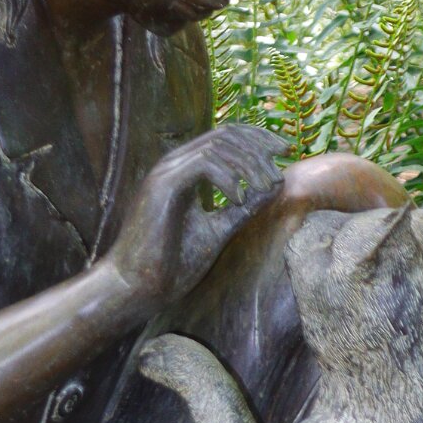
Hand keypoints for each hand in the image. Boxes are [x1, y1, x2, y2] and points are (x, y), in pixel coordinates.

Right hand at [107, 124, 286, 307]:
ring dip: (248, 164)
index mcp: (184, 171)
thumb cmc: (171, 264)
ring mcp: (165, 172)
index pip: (225, 137)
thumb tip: (274, 187)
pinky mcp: (163, 186)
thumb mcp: (218, 229)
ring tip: (266, 187)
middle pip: (225, 134)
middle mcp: (173, 165)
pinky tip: (240, 200)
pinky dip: (228, 179)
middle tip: (280, 170)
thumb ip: (243, 208)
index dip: (258, 138)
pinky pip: (204, 164)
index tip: (285, 151)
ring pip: (217, 145)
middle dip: (259, 147)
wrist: (137, 288)